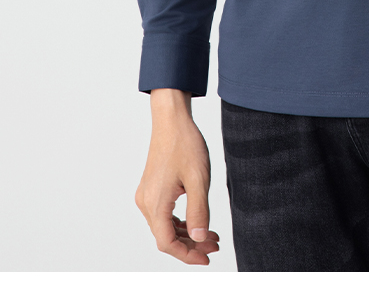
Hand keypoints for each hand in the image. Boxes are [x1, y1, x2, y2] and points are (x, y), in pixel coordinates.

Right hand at [135, 88, 220, 263]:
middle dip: (191, 244)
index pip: (167, 243)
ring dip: (186, 233)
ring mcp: (147, 195)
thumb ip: (199, 211)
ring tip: (209, 235)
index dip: (187, 254)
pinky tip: (195, 221)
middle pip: (166, 237)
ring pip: (165, 226)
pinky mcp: (151, 188)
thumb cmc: (184, 143)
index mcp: (155, 203)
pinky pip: (163, 214)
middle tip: (214, 244)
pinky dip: (179, 222)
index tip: (206, 257)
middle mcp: (146, 202)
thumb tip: (199, 239)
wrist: (171, 119)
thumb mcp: (198, 179)